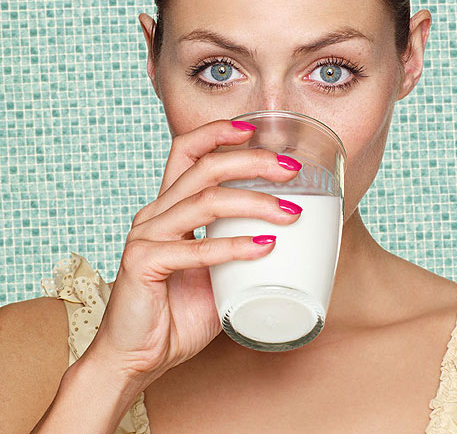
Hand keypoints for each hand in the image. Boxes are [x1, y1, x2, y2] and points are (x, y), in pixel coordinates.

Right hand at [83, 119, 301, 387]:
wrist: (135, 357)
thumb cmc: (176, 312)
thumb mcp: (214, 271)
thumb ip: (237, 248)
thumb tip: (287, 238)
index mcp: (170, 207)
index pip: (186, 151)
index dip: (217, 133)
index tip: (254, 130)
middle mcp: (156, 213)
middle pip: (204, 167)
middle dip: (250, 161)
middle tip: (289, 168)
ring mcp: (146, 235)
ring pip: (204, 201)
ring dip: (254, 203)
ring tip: (290, 212)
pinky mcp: (142, 263)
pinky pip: (195, 249)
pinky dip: (234, 247)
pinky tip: (265, 247)